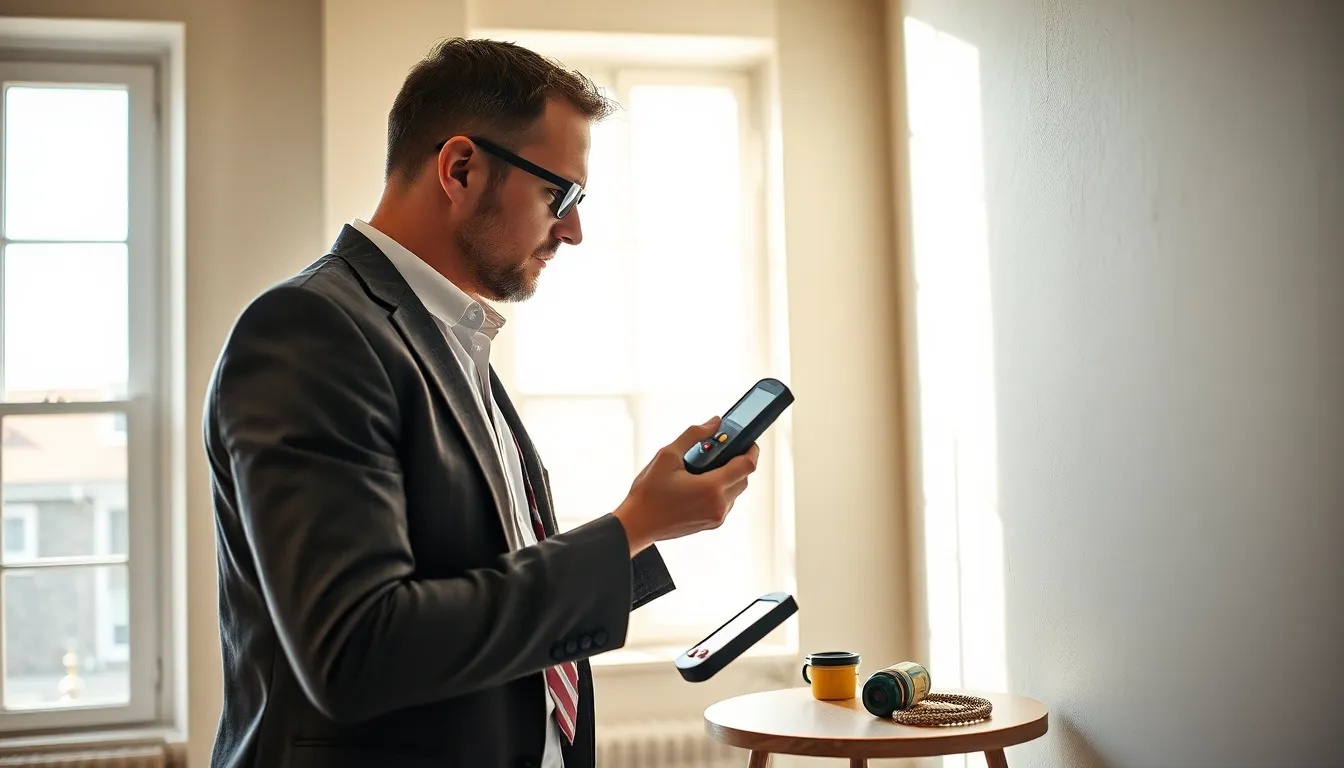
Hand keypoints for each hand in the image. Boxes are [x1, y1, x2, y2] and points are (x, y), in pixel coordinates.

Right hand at [612, 417, 760, 554]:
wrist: (638, 524)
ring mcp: (716, 517)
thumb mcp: (667, 456)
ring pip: (736, 491)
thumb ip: (694, 435)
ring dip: (729, 477)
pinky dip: (721, 490)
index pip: (747, 465)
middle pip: (744, 478)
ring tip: (708, 467)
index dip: (752, 449)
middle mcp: (718, 505)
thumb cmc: (649, 492)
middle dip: (738, 462)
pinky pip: (727, 503)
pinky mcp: (712, 524)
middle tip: (723, 450)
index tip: (749, 441)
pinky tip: (702, 483)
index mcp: (711, 487)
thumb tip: (715, 423)